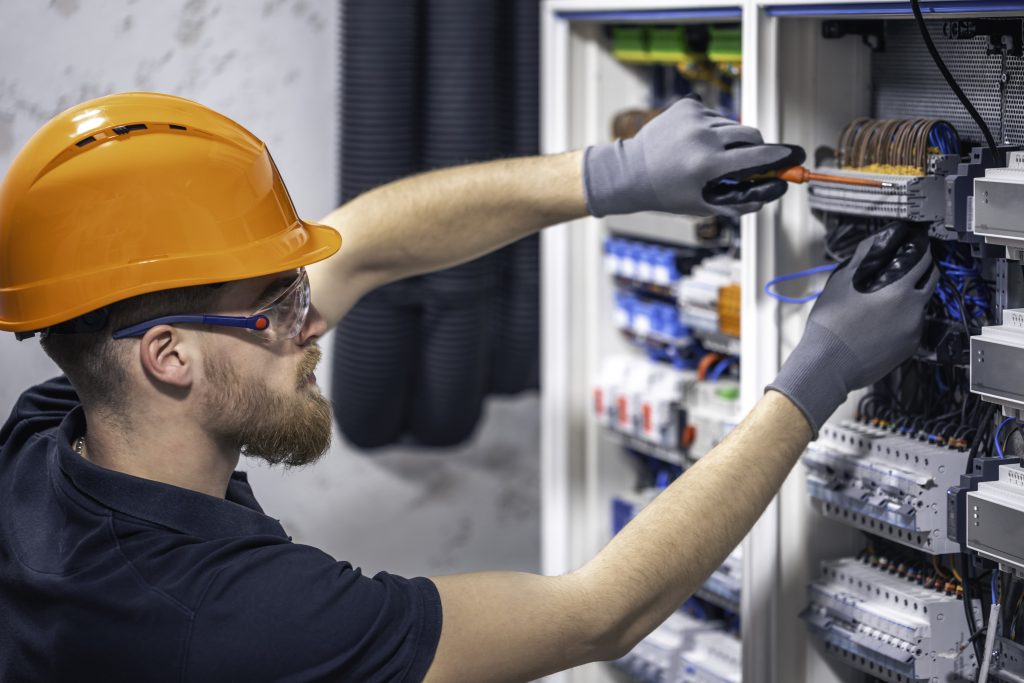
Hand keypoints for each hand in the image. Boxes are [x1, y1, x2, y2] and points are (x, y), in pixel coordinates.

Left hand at [582, 98, 804, 217]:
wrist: (630, 172)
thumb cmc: (668, 194)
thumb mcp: (704, 205)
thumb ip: (743, 200)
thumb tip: (778, 189)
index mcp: (706, 164)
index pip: (757, 157)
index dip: (781, 157)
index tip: (798, 156)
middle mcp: (701, 136)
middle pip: (751, 134)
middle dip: (755, 148)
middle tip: (745, 162)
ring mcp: (693, 117)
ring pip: (732, 125)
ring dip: (729, 140)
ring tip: (705, 156)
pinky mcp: (687, 105)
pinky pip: (714, 115)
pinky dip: (712, 129)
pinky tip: (692, 142)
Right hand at [767, 226, 938, 434]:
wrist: (828, 365)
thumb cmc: (831, 326)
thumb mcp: (841, 283)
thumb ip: (861, 259)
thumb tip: (872, 243)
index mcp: (899, 290)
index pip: (923, 262)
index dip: (922, 251)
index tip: (919, 247)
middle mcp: (913, 311)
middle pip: (931, 283)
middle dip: (925, 272)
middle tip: (913, 267)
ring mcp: (913, 332)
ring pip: (921, 307)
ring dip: (912, 298)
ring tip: (891, 298)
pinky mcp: (908, 349)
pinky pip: (912, 327)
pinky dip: (904, 320)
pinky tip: (886, 321)